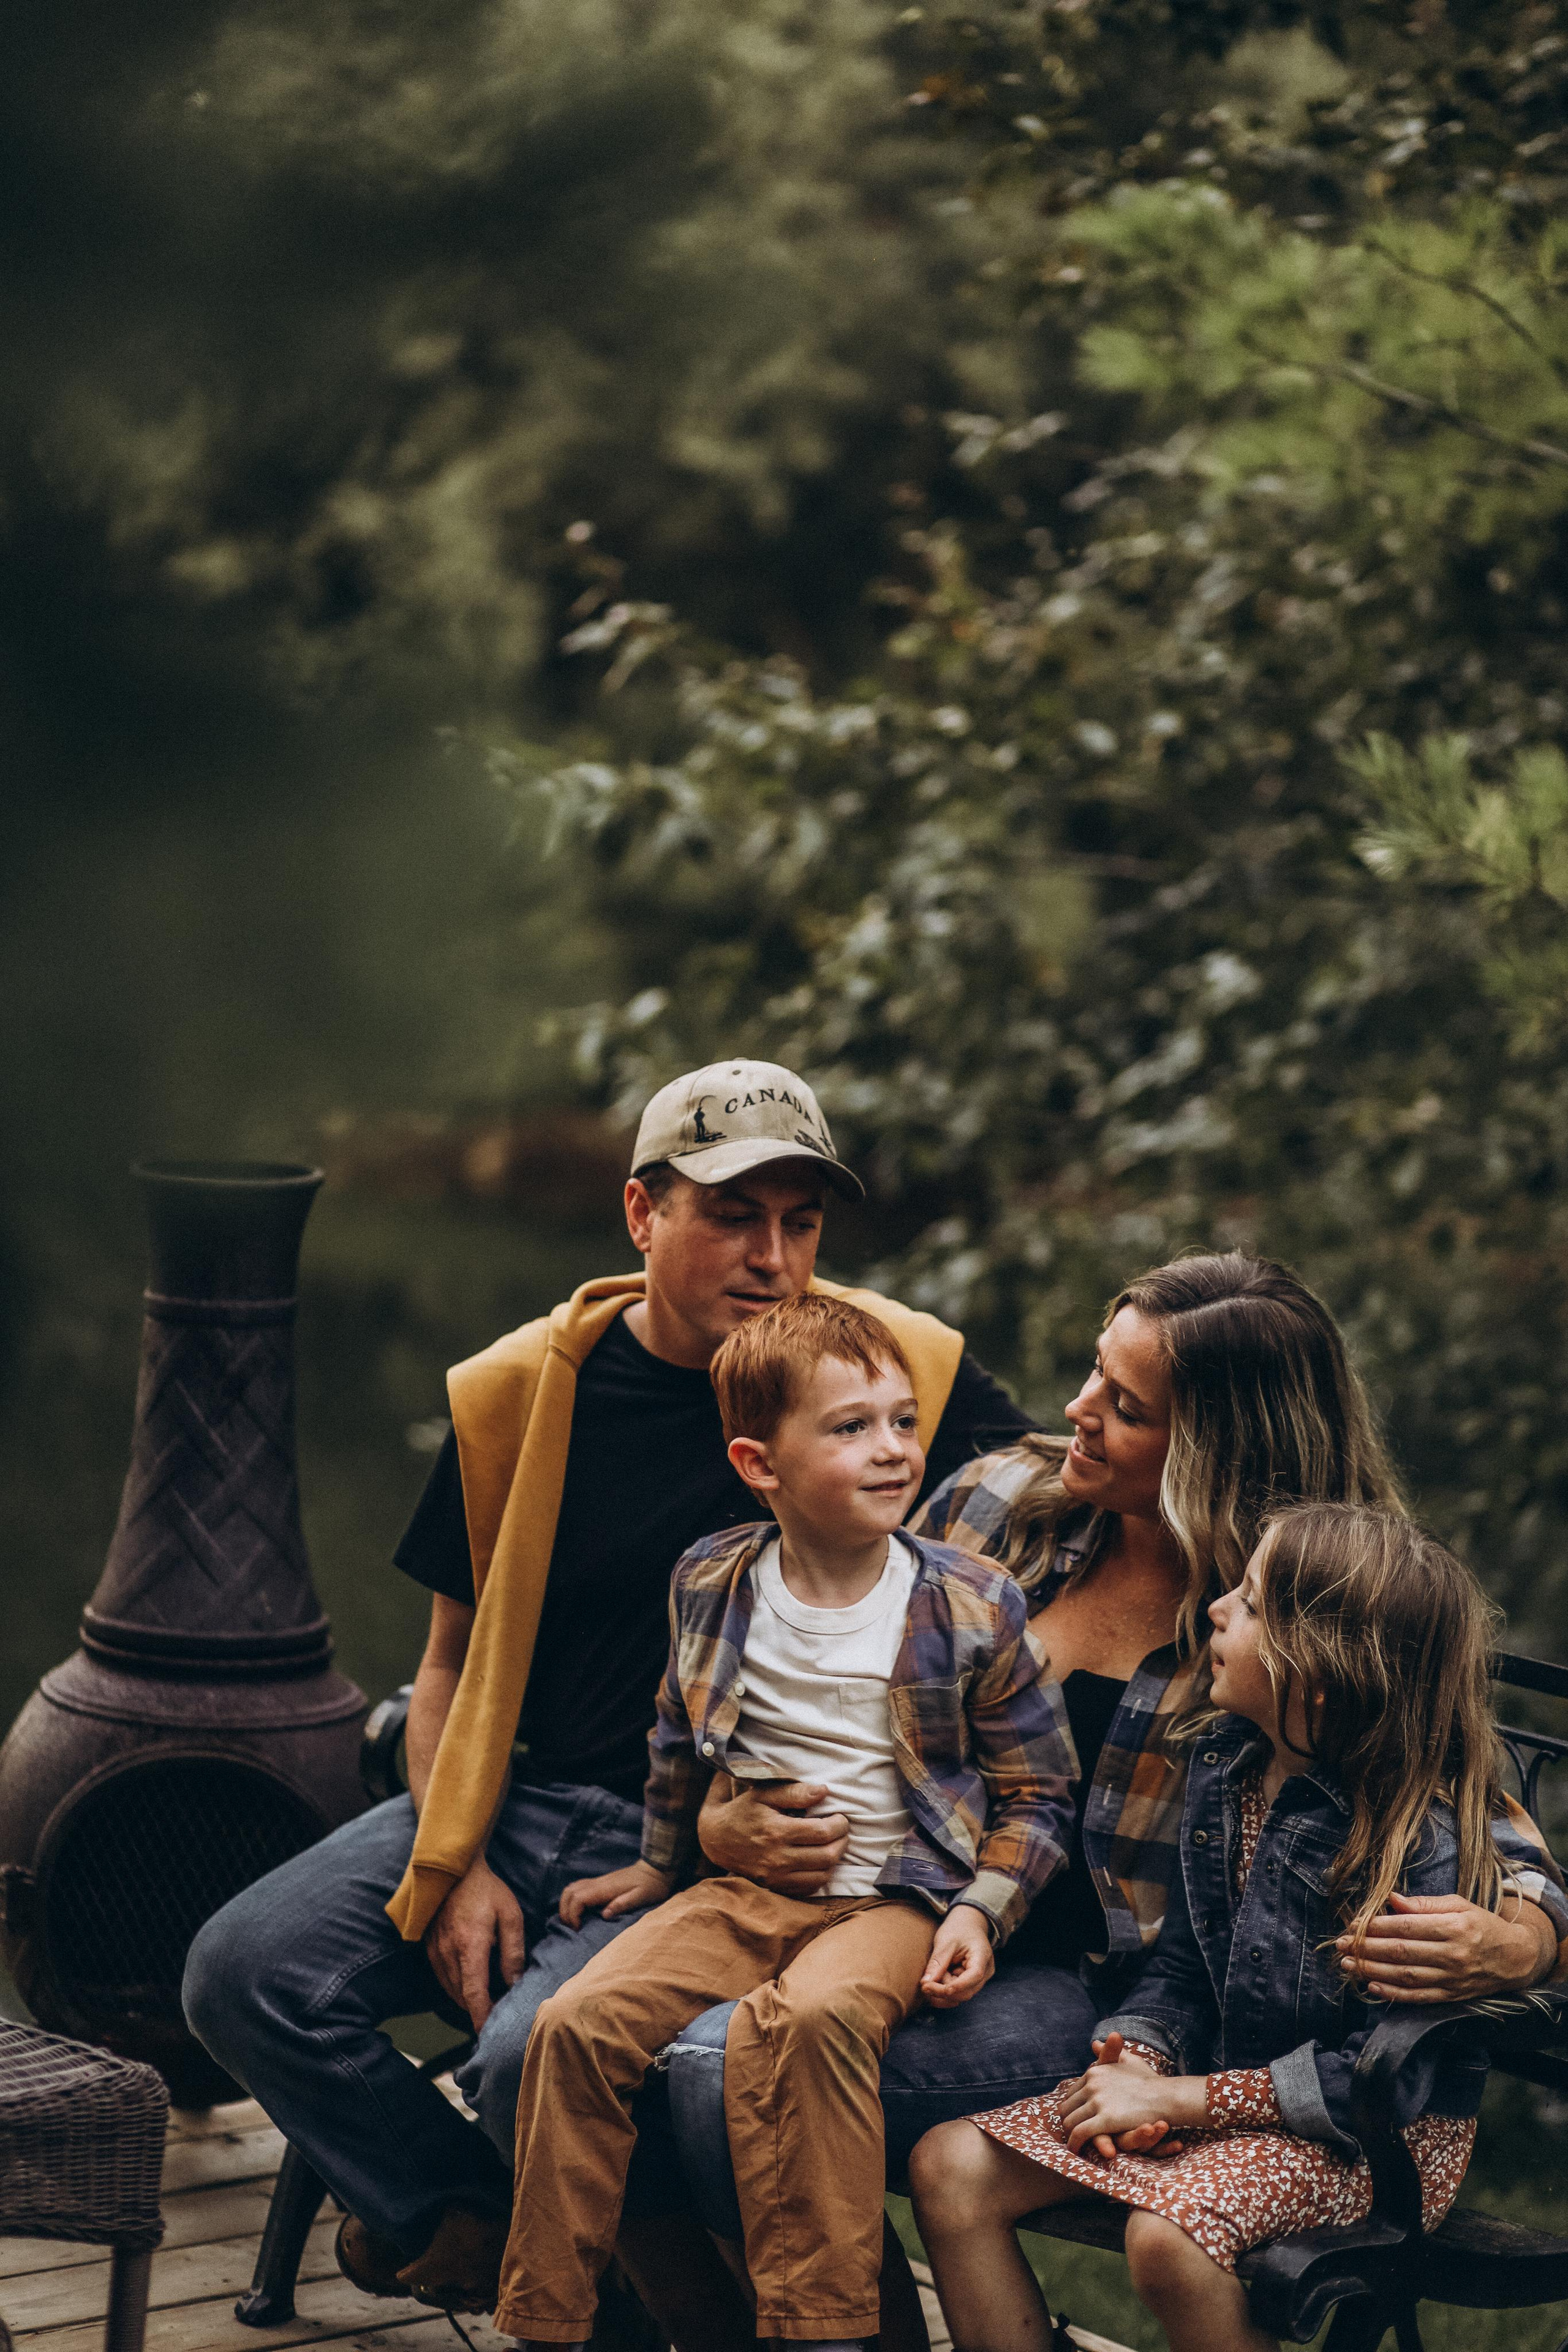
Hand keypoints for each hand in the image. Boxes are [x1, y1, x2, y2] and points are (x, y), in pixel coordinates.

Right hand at [424, 1858, 526, 2030]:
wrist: (455, 1869)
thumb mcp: (510, 1915)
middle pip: (461, 1997)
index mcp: (470, 1945)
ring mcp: (435, 1950)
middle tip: (497, 2019)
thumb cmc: (487, 1890)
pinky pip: (442, 1977)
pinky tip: (471, 1986)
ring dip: (467, 2001)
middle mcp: (448, 1952)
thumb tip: (515, 1983)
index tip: (488, 2035)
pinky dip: (455, 1988)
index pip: (474, 1994)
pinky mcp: (429, 1947)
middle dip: (478, 2012)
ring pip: (450, 1989)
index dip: (481, 2017)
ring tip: (487, 2005)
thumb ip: (513, 1951)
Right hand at [559, 1860, 672, 1927]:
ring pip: (571, 1888)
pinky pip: (578, 1888)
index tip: (579, 1929)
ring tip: (572, 1922)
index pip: (578, 1898)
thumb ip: (623, 1904)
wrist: (655, 1869)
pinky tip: (578, 1911)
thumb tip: (605, 1915)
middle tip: (572, 1928)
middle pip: (569, 1892)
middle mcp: (598, 1883)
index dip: (573, 1914)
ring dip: (566, 1904)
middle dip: (565, 1911)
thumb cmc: (651, 1886)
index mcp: (606, 1888)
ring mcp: (598, 1882)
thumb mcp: (641, 1897)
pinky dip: (572, 1899)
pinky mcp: (600, 1883)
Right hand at [697, 1774, 849, 1894]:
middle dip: (842, 1841)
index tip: (841, 1817)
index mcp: (777, 1831)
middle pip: (827, 1856)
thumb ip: (795, 1792)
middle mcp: (777, 1858)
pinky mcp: (775, 1888)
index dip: (839, 1824)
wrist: (716, 1839)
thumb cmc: (743, 1811)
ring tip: (833, 1844)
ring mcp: (776, 1877)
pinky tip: (819, 1860)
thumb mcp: (764, 1794)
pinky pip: (809, 1888)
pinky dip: (821, 1875)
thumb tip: (824, 1791)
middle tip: (841, 1830)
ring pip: (822, 1875)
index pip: (822, 1832)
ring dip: (834, 1860)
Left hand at [920, 1906, 995, 2007]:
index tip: (933, 1987)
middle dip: (943, 1991)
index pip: (974, 1976)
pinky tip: (934, 1985)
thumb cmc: (958, 1928)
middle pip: (966, 1991)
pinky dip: (945, 1992)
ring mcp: (979, 1979)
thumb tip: (925, 1983)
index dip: (956, 1985)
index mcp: (983, 1956)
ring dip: (943, 1993)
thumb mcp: (946, 1941)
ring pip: (961, 1996)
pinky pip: (958, 1993)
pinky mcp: (970, 1983)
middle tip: (924, 1985)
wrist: (968, 1923)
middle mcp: (985, 1972)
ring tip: (930, 1980)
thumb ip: (938, 1962)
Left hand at [1056, 2046, 1207, 2161]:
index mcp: (1095, 2072)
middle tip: (1070, 2134)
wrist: (1166, 2096)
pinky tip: (1075, 2149)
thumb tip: (1094, 2043)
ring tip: (1072, 2144)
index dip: (1072, 2108)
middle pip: (1067, 2108)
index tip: (1074, 2118)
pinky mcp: (1106, 2119)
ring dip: (1069, 2135)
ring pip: (1070, 2122)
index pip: (1072, 2094)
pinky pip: (1081, 2133)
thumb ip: (1111, 2053)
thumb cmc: (1149, 2081)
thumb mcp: (1128, 2062)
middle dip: (1068, 2122)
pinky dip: (1074, 2143)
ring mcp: (1098, 2101)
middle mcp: (1092, 2083)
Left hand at [1337, 1893, 1557, 2003]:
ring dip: (1372, 1972)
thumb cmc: (1481, 1924)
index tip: (1353, 1924)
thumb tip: (1391, 1899)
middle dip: (1367, 1949)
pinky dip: (1393, 1994)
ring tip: (1348, 1965)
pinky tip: (1372, 1987)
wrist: (1514, 1958)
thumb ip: (1424, 1904)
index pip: (1407, 1927)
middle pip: (1402, 1952)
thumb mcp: (1458, 1904)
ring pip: (1405, 1977)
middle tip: (1341, 1945)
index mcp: (1454, 1927)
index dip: (1377, 1926)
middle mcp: (1453, 1955)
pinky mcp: (1451, 1996)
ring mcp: (1452, 1979)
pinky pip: (1418, 1998)